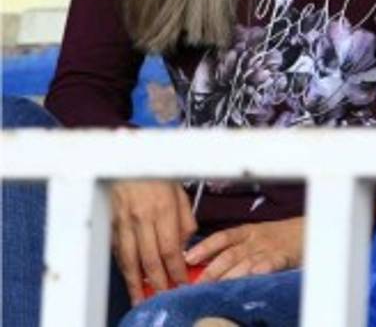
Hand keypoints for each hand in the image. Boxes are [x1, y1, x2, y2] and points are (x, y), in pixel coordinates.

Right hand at [110, 179, 196, 304]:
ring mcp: (123, 222)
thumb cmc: (155, 172)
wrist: (123, 158)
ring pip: (129, 260)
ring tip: (142, 297)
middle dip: (157, 282)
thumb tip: (185, 244)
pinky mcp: (109, 224)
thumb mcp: (178, 189)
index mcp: (163, 208)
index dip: (176, 270)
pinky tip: (129, 278)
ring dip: (136, 282)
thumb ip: (185, 218)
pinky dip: (124, 267)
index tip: (181, 282)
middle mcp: (142, 217)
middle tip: (163, 297)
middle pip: (149, 259)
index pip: (171, 248)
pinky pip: (117, 251)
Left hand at [184, 217, 303, 281]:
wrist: (307, 231)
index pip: (222, 237)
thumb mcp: (255, 236)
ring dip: (229, 277)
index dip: (204, 247)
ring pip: (245, 263)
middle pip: (229, 255)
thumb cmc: (277, 237)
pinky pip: (271, 264)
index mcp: (247, 231)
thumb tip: (202, 263)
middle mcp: (254, 240)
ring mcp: (268, 248)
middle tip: (197, 286)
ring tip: (216, 289)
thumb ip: (234, 248)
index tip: (188, 258)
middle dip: (211, 271)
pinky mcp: (283, 257)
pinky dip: (261, 270)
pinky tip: (253, 276)